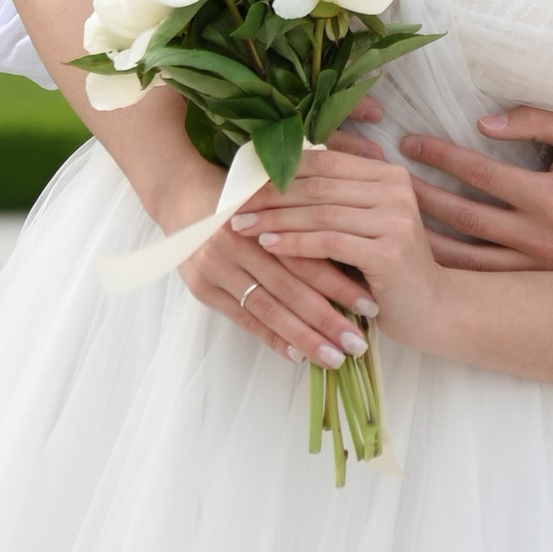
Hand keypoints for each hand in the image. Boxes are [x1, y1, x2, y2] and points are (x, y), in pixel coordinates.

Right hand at [164, 153, 374, 371]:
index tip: (371, 305)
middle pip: (291, 288)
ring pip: (269, 308)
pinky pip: (243, 318)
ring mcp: (216, 267)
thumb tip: (357, 246)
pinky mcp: (202, 287)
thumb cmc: (241, 194)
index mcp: (263, 215)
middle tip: (358, 344)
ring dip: (303, 337)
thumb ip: (308, 215)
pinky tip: (296, 356)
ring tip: (334, 358)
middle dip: (328, 319)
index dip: (340, 283)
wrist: (181, 193)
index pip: (307, 257)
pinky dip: (271, 338)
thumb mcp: (273, 193)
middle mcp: (238, 243)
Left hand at [236, 144, 444, 349]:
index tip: (242, 182)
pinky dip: (295, 242)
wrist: (432, 309)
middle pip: (318, 185)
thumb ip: (331, 202)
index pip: (324, 162)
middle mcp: (395, 189)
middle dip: (270, 195)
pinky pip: (330, 241)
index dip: (281, 170)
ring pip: (320, 211)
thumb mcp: (361, 226)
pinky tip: (268, 244)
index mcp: (387, 175)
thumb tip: (270, 183)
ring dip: (275, 218)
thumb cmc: (385, 270)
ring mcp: (395, 219)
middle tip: (232, 204)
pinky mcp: (390, 251)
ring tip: (241, 225)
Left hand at [395, 109, 552, 271]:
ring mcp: (538, 266)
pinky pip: (485, 277)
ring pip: (467, 258)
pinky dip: (451, 268)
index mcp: (552, 198)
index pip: (481, 173)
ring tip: (389, 221)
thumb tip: (484, 121)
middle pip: (463, 217)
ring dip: (424, 239)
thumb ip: (535, 121)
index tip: (409, 142)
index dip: (441, 156)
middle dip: (420, 196)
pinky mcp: (538, 279)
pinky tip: (421, 256)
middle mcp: (541, 238)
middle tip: (387, 179)